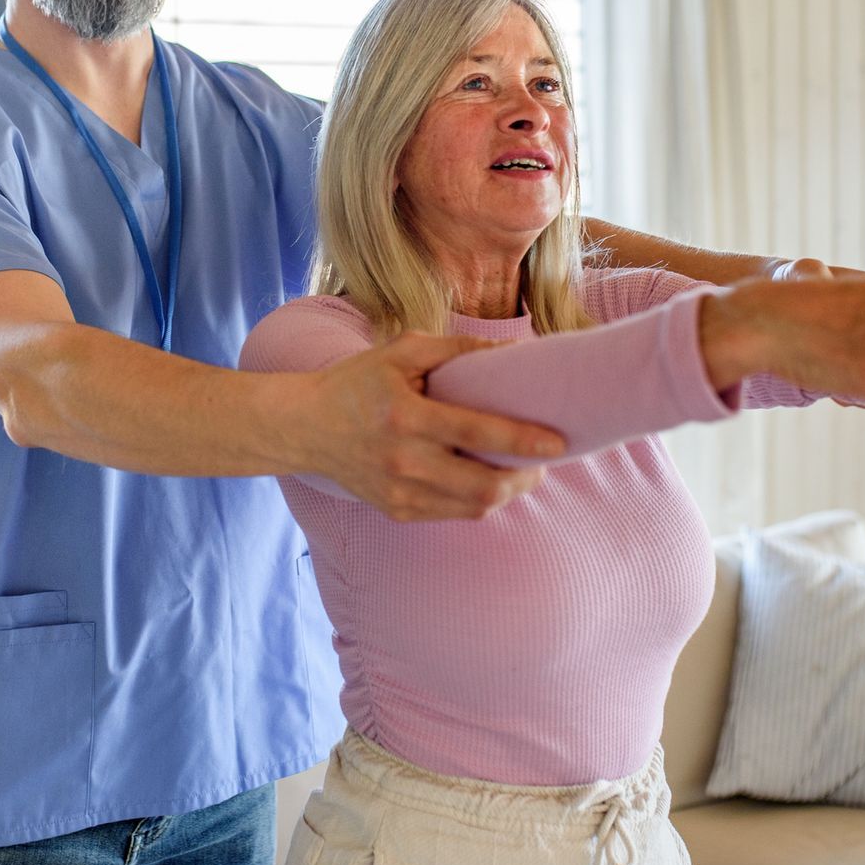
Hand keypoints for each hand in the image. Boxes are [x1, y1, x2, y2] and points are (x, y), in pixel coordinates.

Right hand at [300, 332, 565, 522]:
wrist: (305, 427)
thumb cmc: (358, 382)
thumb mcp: (402, 351)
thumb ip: (457, 350)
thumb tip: (513, 351)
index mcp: (406, 417)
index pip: (479, 434)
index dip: (524, 441)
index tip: (558, 441)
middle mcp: (403, 461)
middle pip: (484, 485)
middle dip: (525, 476)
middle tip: (543, 460)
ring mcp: (399, 493)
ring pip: (474, 507)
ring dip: (507, 491)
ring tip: (520, 471)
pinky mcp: (397, 511)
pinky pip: (453, 515)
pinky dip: (478, 500)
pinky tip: (487, 480)